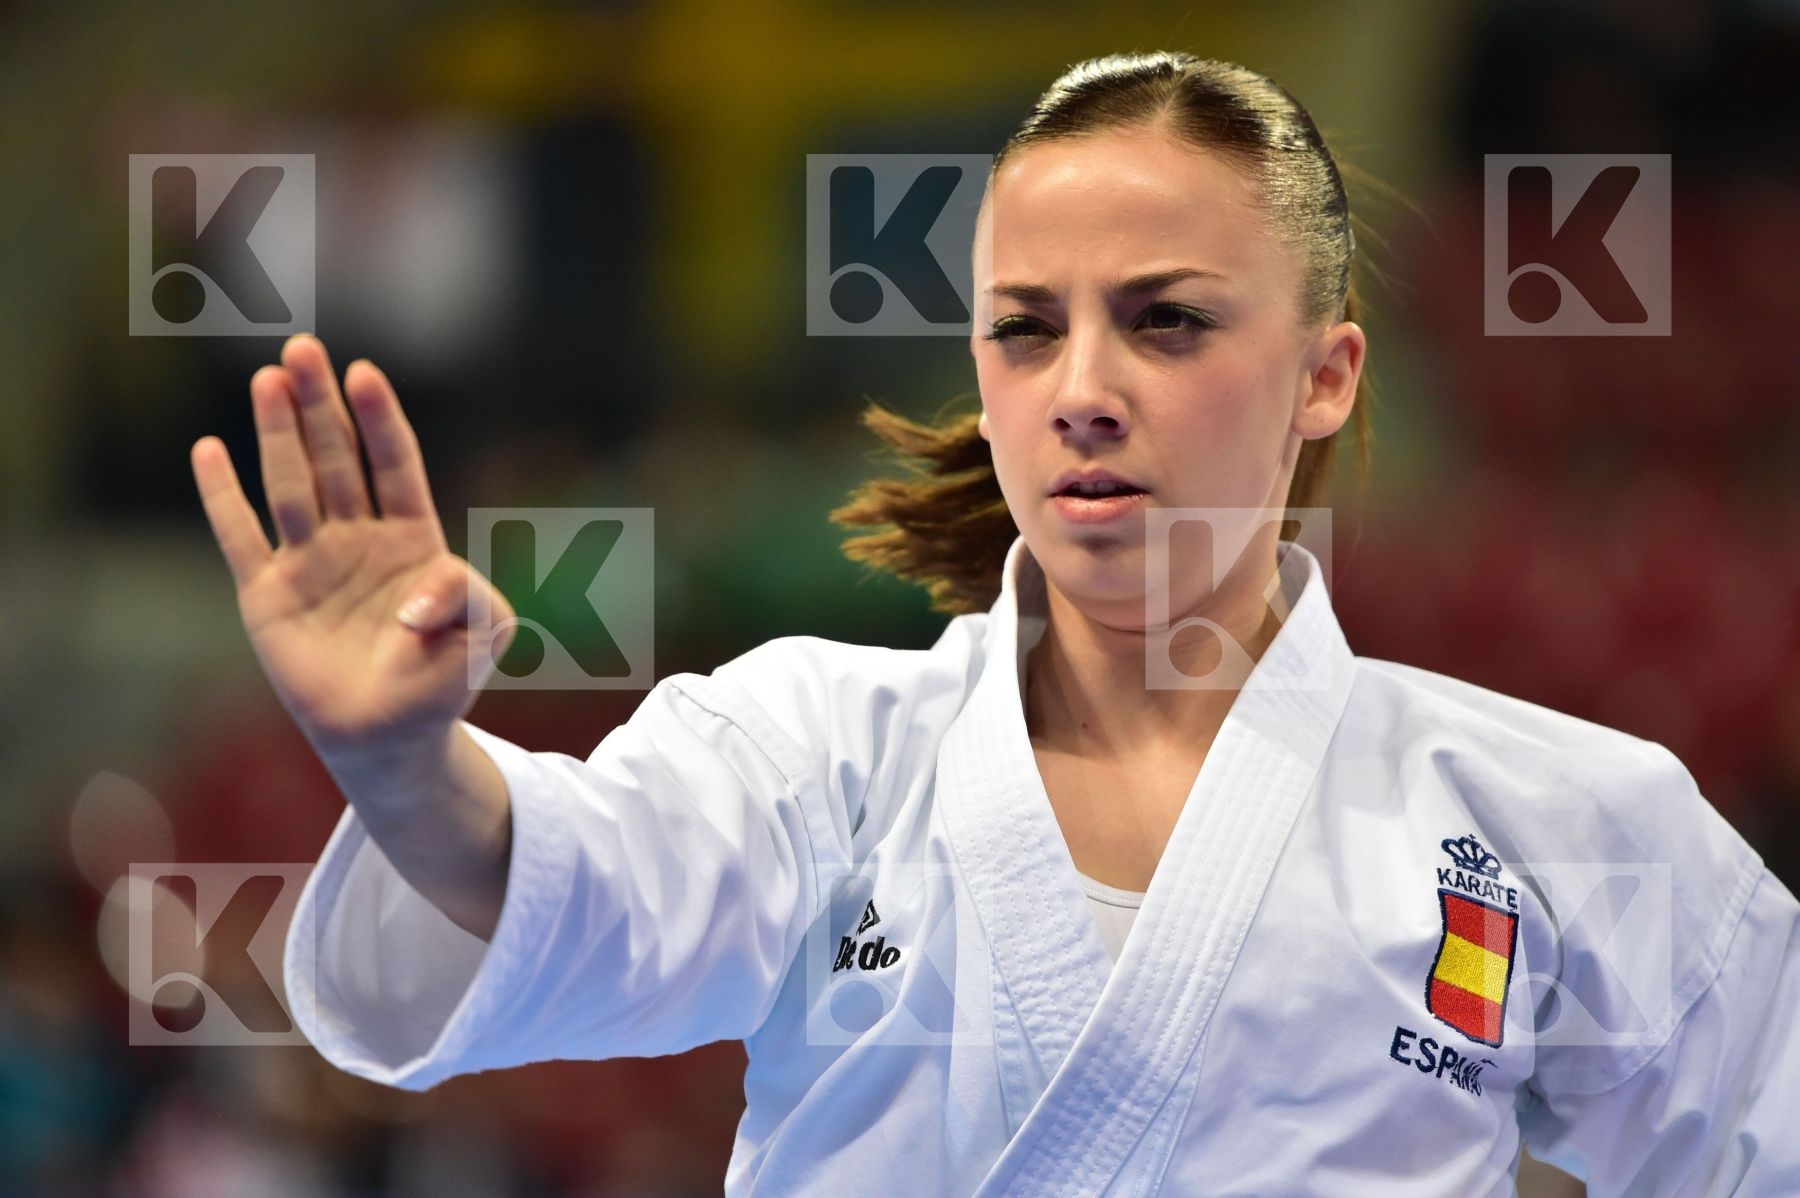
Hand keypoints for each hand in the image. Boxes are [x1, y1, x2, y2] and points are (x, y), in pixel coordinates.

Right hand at [191, 335, 515, 760]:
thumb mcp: (488, 632)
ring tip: (269, 380)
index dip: (380, 420)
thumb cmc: (444, 682)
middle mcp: (357, 539)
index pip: (395, 464)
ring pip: (291, 484)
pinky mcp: (267, 594)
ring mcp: (310, 563)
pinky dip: (223, 496)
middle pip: (337, 458)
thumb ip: (472, 598)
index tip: (364, 374)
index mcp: (412, 539)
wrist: (390, 737)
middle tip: (304, 349)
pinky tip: (209, 451)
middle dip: (321, 404)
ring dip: (279, 432)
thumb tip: (420, 589)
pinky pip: (241, 536)